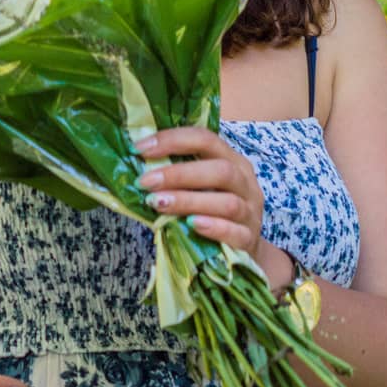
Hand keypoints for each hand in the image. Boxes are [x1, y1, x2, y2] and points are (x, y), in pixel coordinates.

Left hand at [135, 126, 265, 258]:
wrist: (243, 248)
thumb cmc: (212, 210)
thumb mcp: (200, 187)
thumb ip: (177, 176)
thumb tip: (135, 167)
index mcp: (232, 161)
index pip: (206, 139)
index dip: (172, 140)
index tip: (140, 149)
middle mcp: (245, 183)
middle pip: (220, 170)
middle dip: (178, 174)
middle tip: (145, 182)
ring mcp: (251, 212)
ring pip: (227, 202)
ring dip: (189, 201)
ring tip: (158, 204)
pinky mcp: (249, 239)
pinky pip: (235, 232)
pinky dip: (213, 227)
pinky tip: (192, 225)